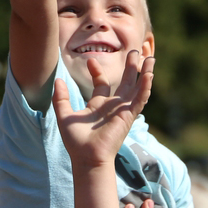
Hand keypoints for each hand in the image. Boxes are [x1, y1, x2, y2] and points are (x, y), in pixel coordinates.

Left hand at [53, 51, 154, 168]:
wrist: (86, 157)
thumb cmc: (76, 141)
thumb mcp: (65, 115)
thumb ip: (61, 98)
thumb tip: (57, 81)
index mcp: (98, 105)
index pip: (101, 84)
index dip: (97, 72)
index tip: (90, 61)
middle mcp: (112, 106)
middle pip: (125, 82)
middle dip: (130, 67)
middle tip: (133, 50)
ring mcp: (122, 110)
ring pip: (136, 88)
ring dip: (144, 73)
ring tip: (150, 57)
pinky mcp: (129, 116)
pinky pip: (140, 99)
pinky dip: (145, 87)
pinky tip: (149, 75)